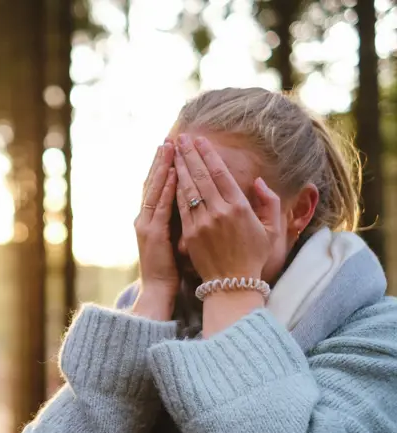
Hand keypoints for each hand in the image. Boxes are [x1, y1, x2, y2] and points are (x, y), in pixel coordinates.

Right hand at [132, 140, 177, 320]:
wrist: (157, 291)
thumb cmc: (168, 271)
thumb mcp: (170, 242)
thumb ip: (175, 222)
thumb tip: (185, 205)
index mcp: (150, 219)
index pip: (157, 187)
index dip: (163, 167)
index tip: (172, 149)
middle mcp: (144, 218)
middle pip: (153, 182)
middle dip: (162, 160)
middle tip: (170, 139)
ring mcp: (146, 224)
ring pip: (155, 189)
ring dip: (163, 166)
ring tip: (171, 147)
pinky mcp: (153, 233)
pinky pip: (161, 206)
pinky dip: (168, 188)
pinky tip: (176, 172)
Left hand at [173, 134, 280, 281]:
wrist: (232, 285)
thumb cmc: (253, 257)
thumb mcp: (271, 230)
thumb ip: (268, 203)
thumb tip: (258, 181)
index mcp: (240, 208)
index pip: (221, 174)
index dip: (209, 155)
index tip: (200, 140)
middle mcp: (220, 213)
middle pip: (201, 177)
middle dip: (190, 155)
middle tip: (181, 138)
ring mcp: (202, 223)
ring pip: (188, 189)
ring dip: (179, 168)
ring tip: (173, 151)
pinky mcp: (189, 234)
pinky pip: (180, 206)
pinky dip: (175, 189)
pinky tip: (170, 176)